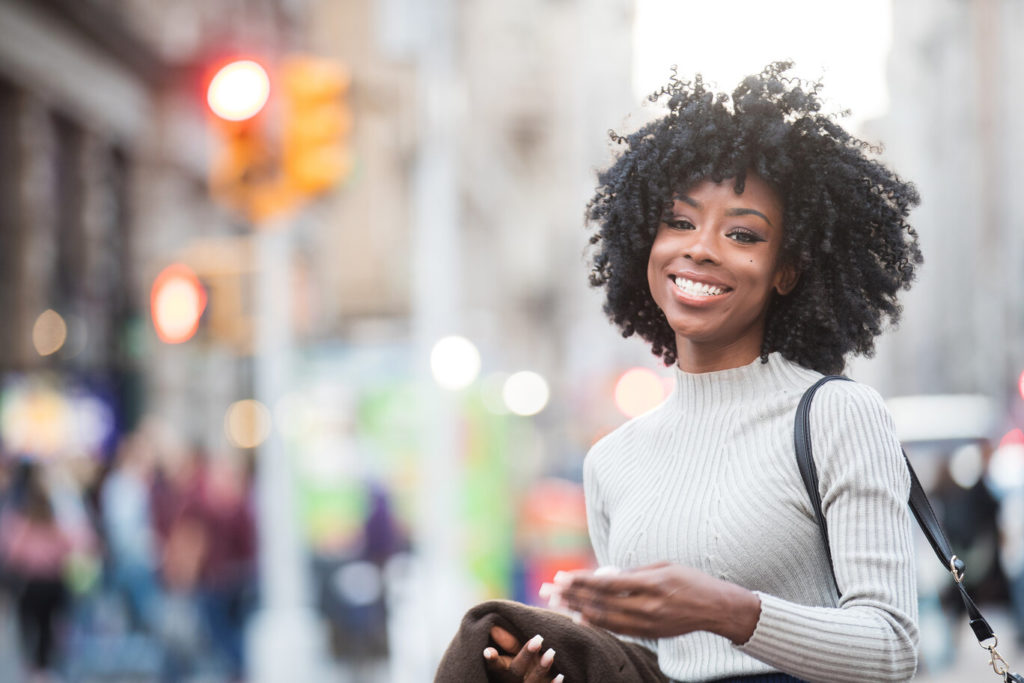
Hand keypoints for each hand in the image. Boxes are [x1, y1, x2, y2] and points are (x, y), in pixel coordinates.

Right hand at [482, 625, 562, 682]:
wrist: (528, 681)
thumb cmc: (520, 664)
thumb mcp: (512, 654)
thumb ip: (508, 642)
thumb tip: (494, 626)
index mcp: (503, 671)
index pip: (496, 665)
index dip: (492, 659)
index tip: (488, 651)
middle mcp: (513, 681)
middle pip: (516, 671)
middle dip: (526, 656)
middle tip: (538, 639)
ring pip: (532, 682)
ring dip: (542, 668)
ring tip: (551, 652)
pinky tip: (561, 676)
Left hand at [548, 562, 759, 643]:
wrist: (716, 608)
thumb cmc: (690, 581)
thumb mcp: (663, 566)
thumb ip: (634, 572)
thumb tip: (605, 575)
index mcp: (651, 583)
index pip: (607, 583)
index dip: (581, 581)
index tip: (562, 577)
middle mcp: (647, 606)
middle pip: (601, 602)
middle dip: (572, 596)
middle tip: (549, 590)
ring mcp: (648, 623)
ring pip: (605, 618)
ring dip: (578, 610)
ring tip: (558, 604)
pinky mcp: (650, 633)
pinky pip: (618, 629)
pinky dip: (597, 623)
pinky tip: (581, 618)